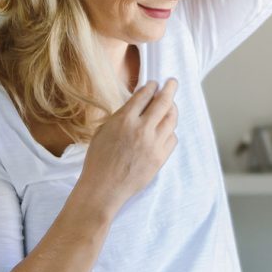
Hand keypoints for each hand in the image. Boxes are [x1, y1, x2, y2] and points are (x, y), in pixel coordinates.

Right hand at [77, 79, 178, 215]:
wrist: (103, 188)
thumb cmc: (98, 160)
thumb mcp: (104, 130)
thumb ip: (122, 115)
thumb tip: (138, 102)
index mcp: (124, 120)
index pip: (144, 95)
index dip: (151, 86)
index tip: (154, 83)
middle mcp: (141, 129)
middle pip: (163, 102)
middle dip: (170, 88)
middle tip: (173, 82)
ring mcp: (153, 144)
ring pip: (171, 119)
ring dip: (173, 108)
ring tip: (171, 105)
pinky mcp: (160, 158)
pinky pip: (172, 138)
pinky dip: (170, 131)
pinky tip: (166, 129)